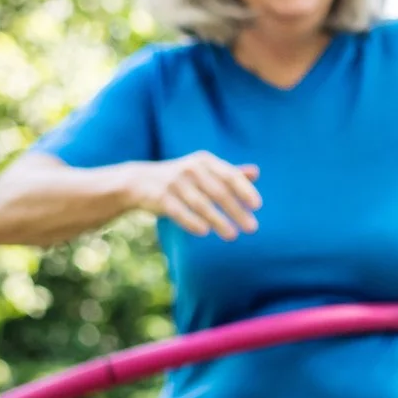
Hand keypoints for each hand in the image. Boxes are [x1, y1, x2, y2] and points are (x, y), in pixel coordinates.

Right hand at [132, 152, 261, 240]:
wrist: (140, 181)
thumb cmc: (181, 178)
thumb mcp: (204, 170)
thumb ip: (229, 173)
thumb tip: (256, 173)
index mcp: (205, 161)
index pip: (230, 175)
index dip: (245, 190)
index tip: (257, 206)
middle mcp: (191, 169)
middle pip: (219, 192)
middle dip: (237, 211)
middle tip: (252, 228)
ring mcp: (174, 182)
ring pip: (201, 204)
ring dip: (219, 221)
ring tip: (232, 236)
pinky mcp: (160, 197)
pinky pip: (179, 212)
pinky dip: (192, 222)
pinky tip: (205, 232)